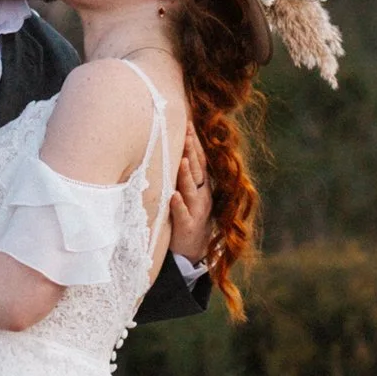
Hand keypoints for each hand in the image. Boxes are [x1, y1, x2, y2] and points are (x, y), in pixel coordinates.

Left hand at [169, 125, 214, 265]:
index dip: (195, 143)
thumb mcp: (191, 195)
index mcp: (203, 186)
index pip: (200, 160)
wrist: (194, 252)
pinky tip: (174, 196)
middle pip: (197, 170)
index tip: (188, 124)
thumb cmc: (188, 217)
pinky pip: (183, 214)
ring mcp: (196, 211)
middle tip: (186, 132)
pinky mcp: (187, 227)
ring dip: (186, 174)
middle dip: (191, 151)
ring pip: (191, 190)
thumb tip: (176, 150)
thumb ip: (186, 175)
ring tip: (180, 159)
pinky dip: (179, 205)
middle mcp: (202, 196)